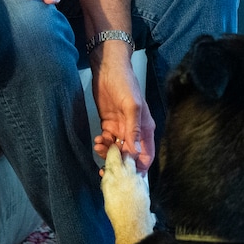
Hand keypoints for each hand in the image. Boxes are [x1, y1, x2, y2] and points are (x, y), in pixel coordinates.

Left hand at [91, 44, 154, 174]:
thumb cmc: (125, 83)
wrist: (108, 69)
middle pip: (129, 156)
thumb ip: (133, 129)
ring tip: (100, 145)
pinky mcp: (109, 124)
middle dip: (119, 163)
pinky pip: (107, 141)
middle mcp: (134, 131)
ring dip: (108, 153)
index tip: (126, 174)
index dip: (138, 167)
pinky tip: (98, 140)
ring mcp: (121, 128)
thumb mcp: (132, 105)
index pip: (146, 155)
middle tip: (107, 165)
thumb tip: (134, 152)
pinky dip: (102, 145)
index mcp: (145, 129)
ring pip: (116, 150)